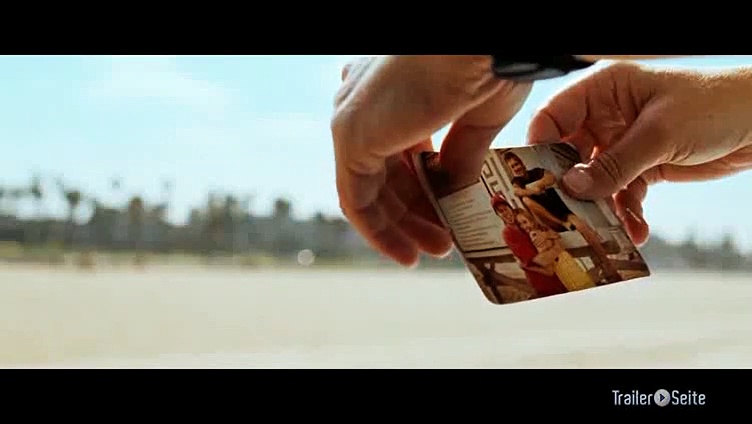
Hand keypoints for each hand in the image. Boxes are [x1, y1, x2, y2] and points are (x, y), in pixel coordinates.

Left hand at [332, 56, 531, 265]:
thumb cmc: (488, 61)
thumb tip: (455, 193)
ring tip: (433, 251)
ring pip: (367, 188)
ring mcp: (353, 116)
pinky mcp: (350, 135)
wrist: (483, 41)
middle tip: (443, 241)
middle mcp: (365, 100)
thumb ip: (459, 156)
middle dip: (414, 211)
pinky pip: (354, 198)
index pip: (399, 147)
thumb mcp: (477, 118)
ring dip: (399, 226)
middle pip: (382, 170)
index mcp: (393, 89)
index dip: (423, 185)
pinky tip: (405, 253)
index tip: (447, 213)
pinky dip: (377, 229)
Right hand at [527, 61, 751, 245]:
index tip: (533, 180)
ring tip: (603, 232)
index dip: (539, 147)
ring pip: (595, 181)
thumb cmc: (715, 105)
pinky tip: (635, 232)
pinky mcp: (641, 167)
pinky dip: (627, 215)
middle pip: (569, 154)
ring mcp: (622, 143)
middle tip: (562, 214)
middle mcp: (606, 116)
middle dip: (569, 186)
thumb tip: (573, 188)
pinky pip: (621, 195)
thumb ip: (614, 163)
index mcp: (602, 90)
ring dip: (600, 209)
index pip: (553, 116)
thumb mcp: (660, 133)